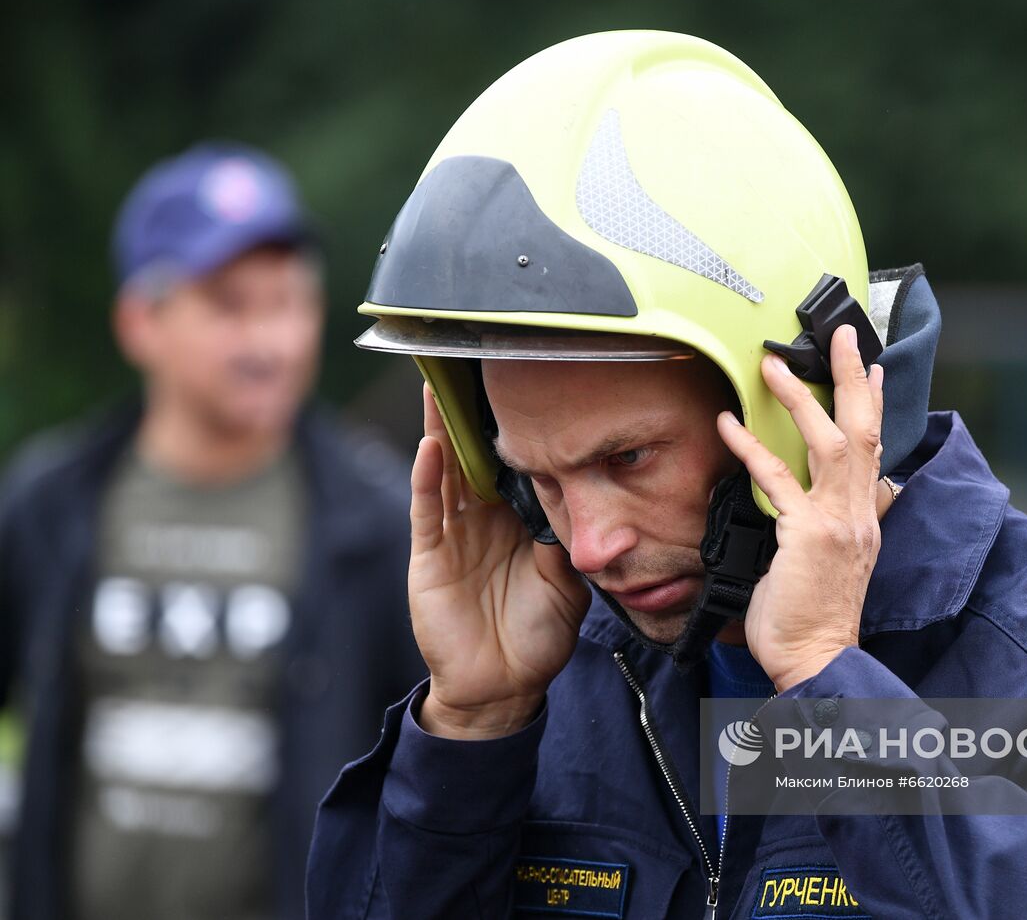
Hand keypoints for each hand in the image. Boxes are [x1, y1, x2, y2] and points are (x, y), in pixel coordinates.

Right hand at [409, 383, 591, 738]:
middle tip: (469, 361)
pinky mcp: (430, 557)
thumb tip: (579, 492)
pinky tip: (430, 448)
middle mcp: (482, 518)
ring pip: (444, 471)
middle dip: (469, 413)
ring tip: (439, 385)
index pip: (513, 463)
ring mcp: (453, 535)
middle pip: (472, 454)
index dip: (516, 428)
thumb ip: (568, 535)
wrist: (506, 686)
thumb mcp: (568, 580)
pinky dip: (427, 479)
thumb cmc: (537, 633)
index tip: (522, 384)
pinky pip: (427, 512)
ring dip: (441, 430)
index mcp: (517, 519)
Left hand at [716, 325, 884, 691]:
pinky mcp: (807, 534)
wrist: (817, 661)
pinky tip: (730, 424)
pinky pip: (778, 479)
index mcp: (864, 518)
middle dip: (852, 378)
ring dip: (801, 397)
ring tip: (775, 363)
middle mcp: (858, 513)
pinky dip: (752, 447)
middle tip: (841, 335)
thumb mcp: (831, 564)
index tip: (869, 367)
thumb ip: (829, 528)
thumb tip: (816, 506)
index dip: (873, 405)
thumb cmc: (814, 618)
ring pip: (829, 441)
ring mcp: (837, 522)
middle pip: (863, 429)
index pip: (875, 449)